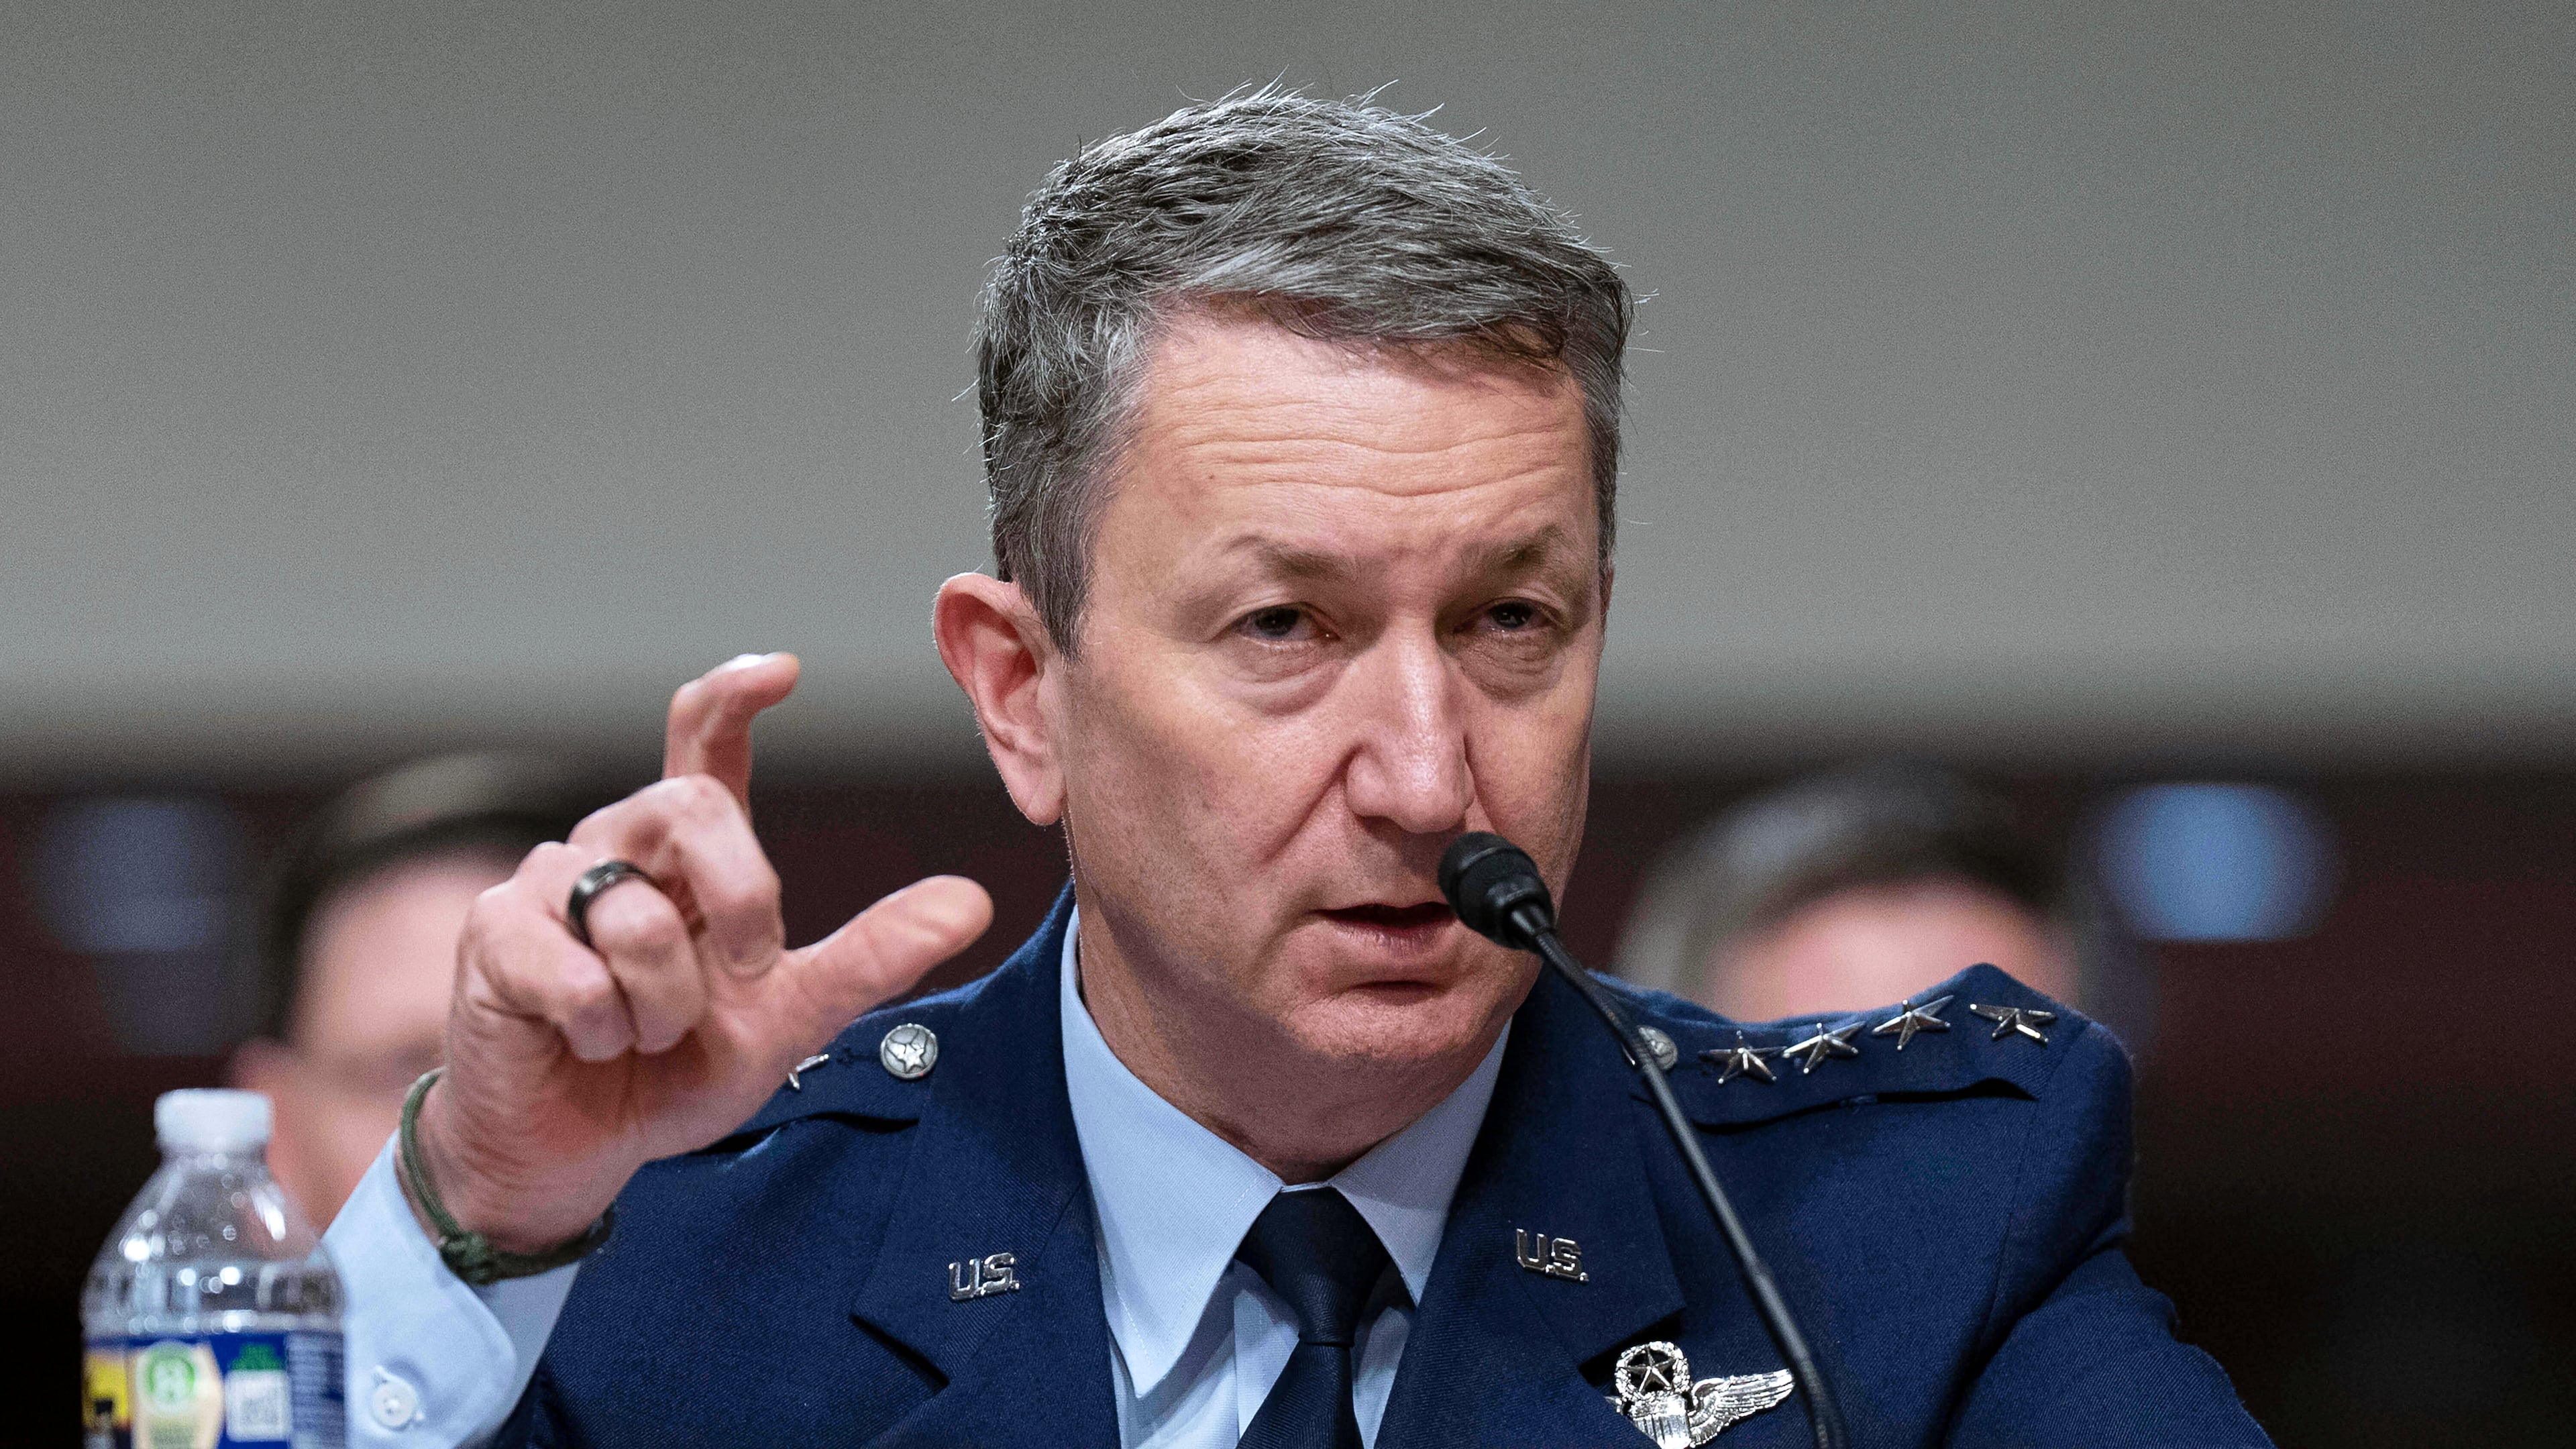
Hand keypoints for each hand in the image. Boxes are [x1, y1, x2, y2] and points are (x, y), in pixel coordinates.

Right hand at [410, 653, 992, 1250]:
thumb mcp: (789, 1015)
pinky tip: (588, 1045)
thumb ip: (874, 956)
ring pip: (635, 914)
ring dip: (665, 1003)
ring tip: (645, 1037)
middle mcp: (617, 846)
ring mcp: (545, 885)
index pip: (704, 741)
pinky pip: (574, 973)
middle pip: (691, 802)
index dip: (735, 696)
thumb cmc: (673, 1070)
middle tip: (749, 969)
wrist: (576, 1150)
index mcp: (689, 854)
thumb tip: (973, 902)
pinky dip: (602, 1029)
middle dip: (743, 894)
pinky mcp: (494, 937)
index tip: (783, 670)